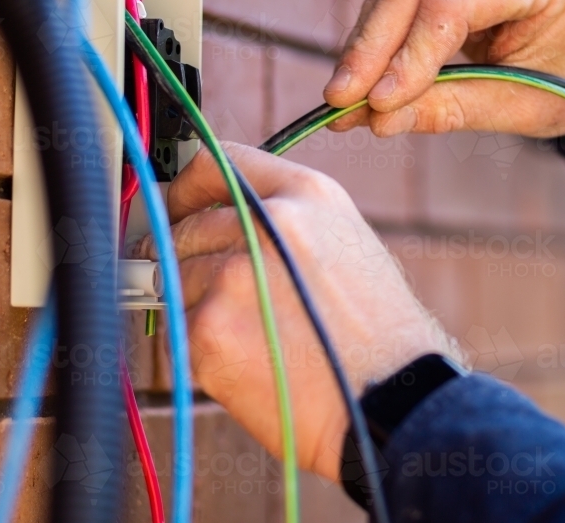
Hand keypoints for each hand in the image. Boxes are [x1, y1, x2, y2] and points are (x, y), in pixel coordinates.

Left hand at [134, 142, 458, 480]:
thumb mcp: (346, 243)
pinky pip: (177, 331)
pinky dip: (200, 350)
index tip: (173, 205)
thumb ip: (286, 221)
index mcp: (304, 195)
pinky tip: (248, 365)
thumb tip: (218, 223)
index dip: (186, 188)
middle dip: (183, 257)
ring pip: (176, 281)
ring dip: (197, 308)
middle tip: (200, 287)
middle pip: (187, 228)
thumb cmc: (379, 332)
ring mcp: (232, 276)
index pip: (217, 164)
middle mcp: (265, 224)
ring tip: (251, 338)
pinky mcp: (208, 330)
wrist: (390, 400)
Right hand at [324, 0, 564, 139]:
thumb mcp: (527, 103)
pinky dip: (384, 41)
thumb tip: (375, 120)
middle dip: (370, 51)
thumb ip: (451, 107)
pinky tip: (365, 81)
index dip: (404, 57)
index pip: (449, 3)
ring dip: (369, 49)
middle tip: (337, 104)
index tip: (372, 105)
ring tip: (345, 104)